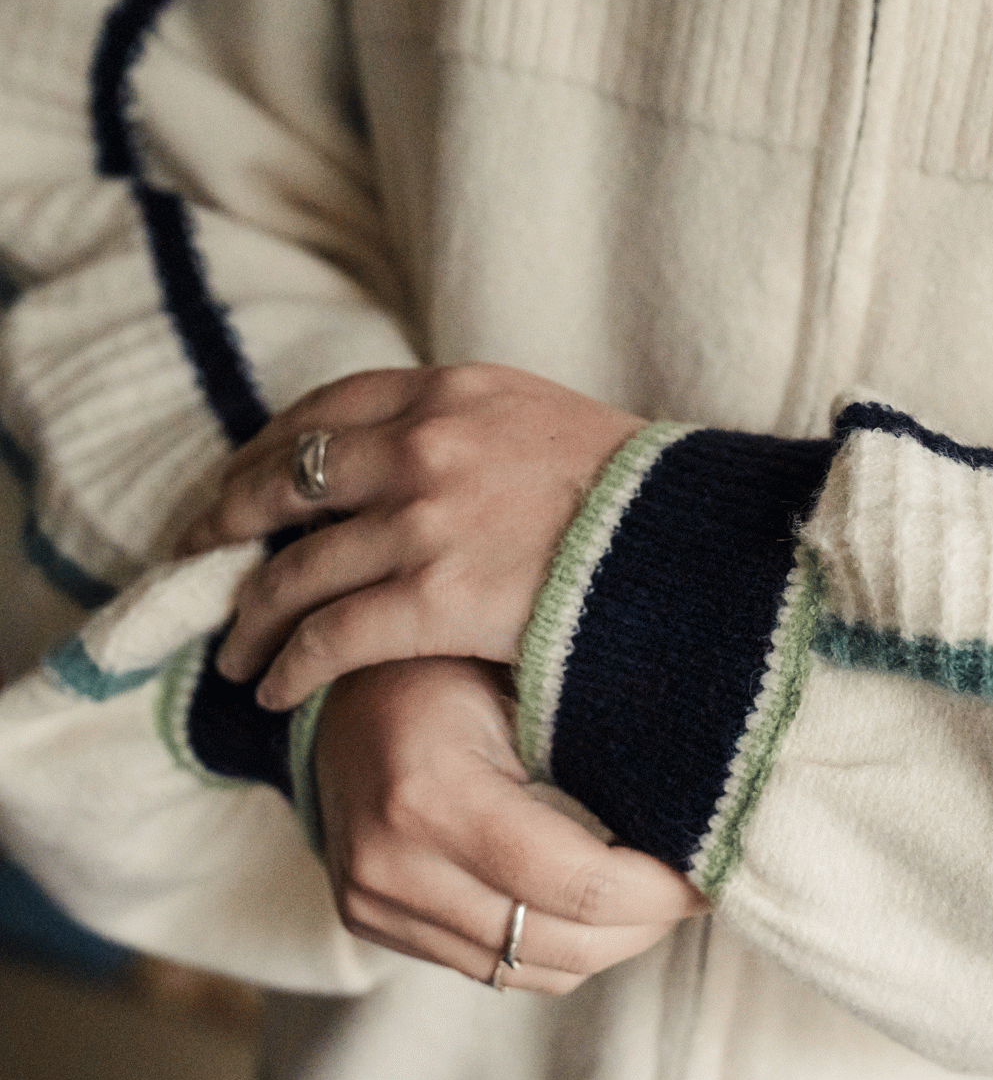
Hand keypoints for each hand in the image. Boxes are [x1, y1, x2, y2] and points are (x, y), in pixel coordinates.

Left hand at [177, 364, 645, 710]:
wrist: (705, 549)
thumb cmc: (647, 503)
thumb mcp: (553, 426)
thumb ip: (480, 434)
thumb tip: (429, 467)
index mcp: (454, 390)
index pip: (323, 413)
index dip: (265, 455)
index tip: (239, 487)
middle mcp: (424, 444)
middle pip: (284, 483)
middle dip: (227, 526)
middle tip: (200, 561)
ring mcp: (427, 520)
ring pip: (297, 569)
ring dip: (251, 616)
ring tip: (232, 651)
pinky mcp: (440, 597)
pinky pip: (333, 635)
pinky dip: (291, 664)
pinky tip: (274, 689)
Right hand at [315, 656, 705, 992]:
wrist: (330, 683)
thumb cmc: (448, 662)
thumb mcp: (521, 681)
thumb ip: (596, 748)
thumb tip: (704, 811)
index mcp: (430, 795)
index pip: (578, 884)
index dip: (661, 891)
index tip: (713, 868)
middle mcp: (390, 864)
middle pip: (560, 945)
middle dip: (646, 925)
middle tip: (698, 886)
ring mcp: (370, 903)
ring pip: (530, 972)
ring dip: (607, 945)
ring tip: (653, 896)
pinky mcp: (367, 923)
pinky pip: (491, 968)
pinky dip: (553, 945)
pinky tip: (592, 904)